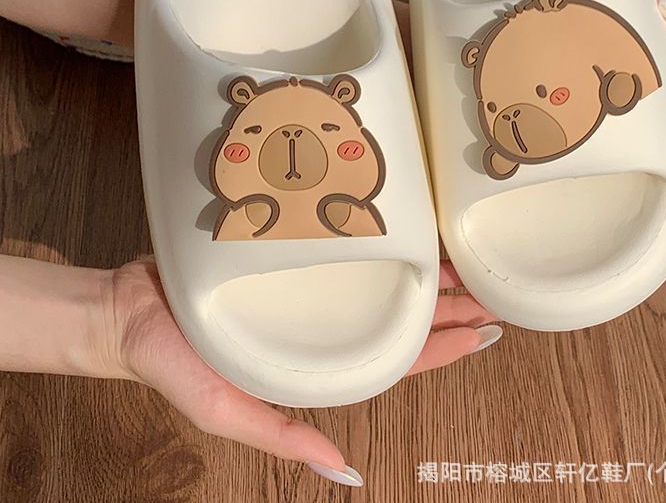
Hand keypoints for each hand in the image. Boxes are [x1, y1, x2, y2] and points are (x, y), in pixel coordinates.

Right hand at [108, 257, 496, 480]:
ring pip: (382, 283)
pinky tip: (404, 233)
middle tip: (493, 294)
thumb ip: (284, 438)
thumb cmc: (173, 363)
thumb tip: (345, 475)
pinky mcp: (295, 258)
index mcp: (317, 365)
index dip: (443, 349)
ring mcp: (313, 290)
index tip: (485, 333)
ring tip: (466, 265)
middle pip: (399, 319)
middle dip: (449, 309)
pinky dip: (381, 244)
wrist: (129, 308)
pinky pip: (349, 250)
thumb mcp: (225, 412)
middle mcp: (323, 327)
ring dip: (424, 277)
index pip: (396, 360)